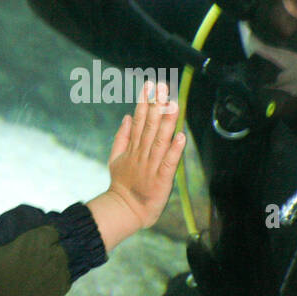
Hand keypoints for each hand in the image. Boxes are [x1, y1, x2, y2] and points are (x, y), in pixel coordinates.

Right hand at [106, 82, 184, 229]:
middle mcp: (143, 154)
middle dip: (157, 105)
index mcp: (134, 148)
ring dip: (167, 122)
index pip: (140, 120)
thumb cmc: (123, 186)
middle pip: (150, 126)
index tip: (150, 85)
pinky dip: (174, 150)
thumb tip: (127, 116)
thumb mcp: (116, 158)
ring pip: (160, 140)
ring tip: (172, 105)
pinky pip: (169, 163)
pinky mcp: (161, 180)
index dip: (146, 102)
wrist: (125, 211)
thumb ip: (122, 137)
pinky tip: (180, 137)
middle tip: (162, 87)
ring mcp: (152, 166)